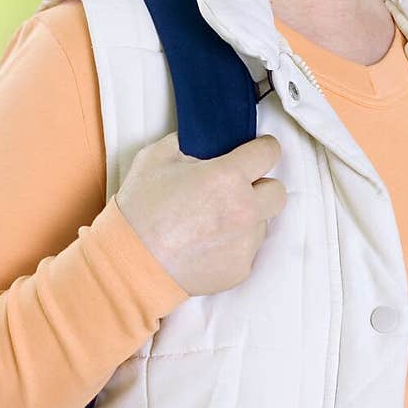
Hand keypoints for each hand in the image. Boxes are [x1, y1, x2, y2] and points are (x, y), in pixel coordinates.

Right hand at [115, 131, 287, 295]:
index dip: (262, 148)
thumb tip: (206, 138)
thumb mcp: (156, 158)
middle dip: (260, 186)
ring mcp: (245, 243)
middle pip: (278, 191)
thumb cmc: (140, 209)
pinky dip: (233, 245)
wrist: (129, 262)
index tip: (256, 152)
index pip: (270, 151)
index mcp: (228, 176)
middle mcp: (244, 210)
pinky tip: (207, 244)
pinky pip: (248, 249)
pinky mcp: (240, 269)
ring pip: (262, 222)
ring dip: (246, 218)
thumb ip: (189, 141)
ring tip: (211, 222)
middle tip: (235, 189)